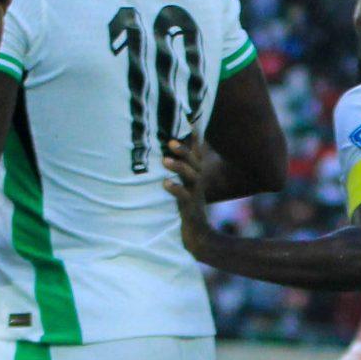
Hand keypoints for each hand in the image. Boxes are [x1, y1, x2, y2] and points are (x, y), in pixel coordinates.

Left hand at [160, 138, 222, 259]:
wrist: (197, 238)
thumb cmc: (185, 210)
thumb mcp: (182, 188)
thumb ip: (178, 171)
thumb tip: (163, 152)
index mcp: (195, 176)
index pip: (196, 154)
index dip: (194, 139)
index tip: (189, 121)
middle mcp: (197, 184)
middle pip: (194, 163)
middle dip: (184, 151)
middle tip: (170, 141)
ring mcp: (195, 196)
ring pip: (191, 177)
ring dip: (178, 167)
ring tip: (164, 160)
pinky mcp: (190, 209)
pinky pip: (184, 197)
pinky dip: (175, 189)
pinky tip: (165, 184)